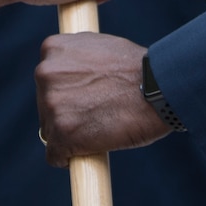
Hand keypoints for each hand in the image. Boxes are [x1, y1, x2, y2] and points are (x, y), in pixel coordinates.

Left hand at [35, 33, 169, 164]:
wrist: (159, 88)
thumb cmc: (138, 69)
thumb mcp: (99, 46)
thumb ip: (77, 57)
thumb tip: (68, 69)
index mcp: (52, 49)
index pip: (48, 79)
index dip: (67, 92)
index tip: (85, 99)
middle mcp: (45, 73)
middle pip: (46, 104)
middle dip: (66, 113)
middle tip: (96, 115)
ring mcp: (52, 104)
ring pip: (50, 130)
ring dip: (70, 134)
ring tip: (99, 130)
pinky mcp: (61, 134)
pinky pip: (54, 155)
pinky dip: (68, 159)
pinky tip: (89, 152)